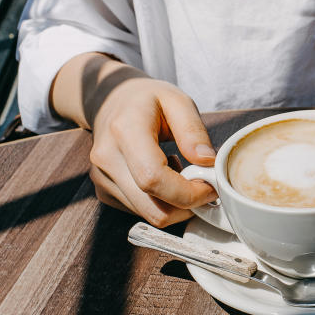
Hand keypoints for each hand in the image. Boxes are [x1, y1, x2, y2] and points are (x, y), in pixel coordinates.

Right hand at [52, 53, 218, 226]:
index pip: (153, 179)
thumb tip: (207, 162)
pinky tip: (165, 176)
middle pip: (153, 208)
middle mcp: (108, 159)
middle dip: (188, 205)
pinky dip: (162, 202)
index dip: (188, 193)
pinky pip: (141, 212)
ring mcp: (103, 178)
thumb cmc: (147, 100)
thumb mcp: (177, 101)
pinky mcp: (105, 192)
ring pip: (150, 215)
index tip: (211, 185)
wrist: (109, 101)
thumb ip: (193, 131)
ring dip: (176, 204)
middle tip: (204, 183)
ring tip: (182, 172)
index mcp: (125, 131)